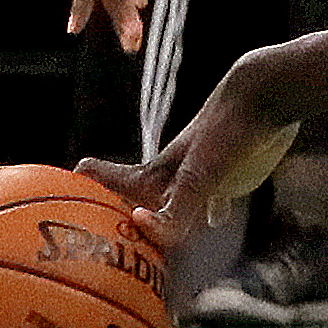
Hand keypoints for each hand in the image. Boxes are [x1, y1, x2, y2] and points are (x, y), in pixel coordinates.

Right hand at [82, 72, 297, 248]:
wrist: (266, 92)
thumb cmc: (227, 131)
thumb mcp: (200, 175)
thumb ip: (176, 210)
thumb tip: (142, 230)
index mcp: (155, 174)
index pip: (107, 180)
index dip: (85, 187)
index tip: (61, 193)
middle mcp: (172, 175)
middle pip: (138, 196)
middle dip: (124, 214)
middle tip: (109, 235)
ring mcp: (201, 171)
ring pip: (175, 199)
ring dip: (165, 216)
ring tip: (153, 233)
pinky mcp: (231, 169)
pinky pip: (217, 195)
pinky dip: (214, 210)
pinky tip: (217, 219)